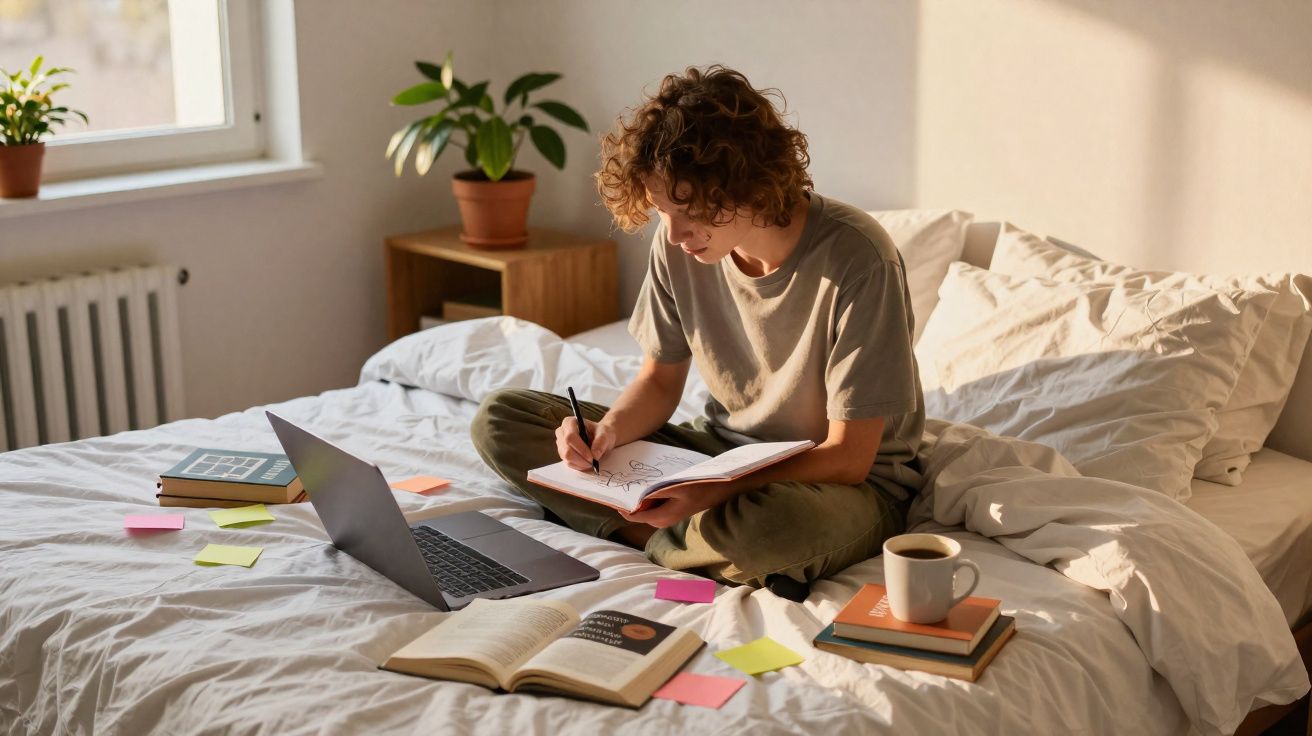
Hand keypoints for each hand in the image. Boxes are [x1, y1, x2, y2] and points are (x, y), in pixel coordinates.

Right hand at [555, 416, 615, 471]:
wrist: (600, 438)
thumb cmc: (601, 433)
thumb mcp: (605, 434)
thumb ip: (601, 442)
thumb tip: (595, 455)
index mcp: (569, 422)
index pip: (570, 437)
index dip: (580, 449)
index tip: (592, 457)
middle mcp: (561, 432)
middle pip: (566, 450)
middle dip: (581, 459)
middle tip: (593, 462)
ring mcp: (561, 444)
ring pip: (567, 458)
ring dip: (581, 463)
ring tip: (592, 462)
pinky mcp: (563, 454)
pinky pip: (569, 463)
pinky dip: (579, 465)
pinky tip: (587, 462)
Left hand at [618, 480, 734, 528]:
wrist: (721, 489)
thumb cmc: (701, 486)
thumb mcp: (676, 487)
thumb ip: (655, 492)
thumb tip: (637, 497)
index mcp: (663, 517)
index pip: (635, 516)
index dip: (622, 507)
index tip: (612, 495)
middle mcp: (664, 521)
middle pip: (639, 513)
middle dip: (631, 501)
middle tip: (622, 484)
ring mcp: (668, 517)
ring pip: (646, 509)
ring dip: (641, 498)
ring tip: (636, 482)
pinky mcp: (672, 512)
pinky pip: (654, 506)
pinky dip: (650, 497)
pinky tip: (651, 484)